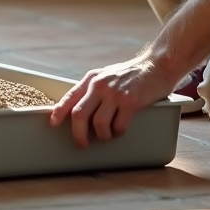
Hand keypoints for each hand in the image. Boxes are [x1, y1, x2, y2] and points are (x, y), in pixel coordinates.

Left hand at [49, 55, 177, 147]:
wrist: (157, 65)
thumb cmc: (131, 75)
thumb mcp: (107, 76)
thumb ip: (93, 89)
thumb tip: (78, 111)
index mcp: (91, 79)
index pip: (70, 97)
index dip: (59, 112)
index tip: (53, 124)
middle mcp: (100, 85)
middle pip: (79, 115)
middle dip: (78, 134)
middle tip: (82, 144)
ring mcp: (115, 93)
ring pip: (98, 125)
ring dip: (102, 136)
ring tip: (107, 136)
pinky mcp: (130, 102)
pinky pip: (118, 126)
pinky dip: (118, 133)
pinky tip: (121, 129)